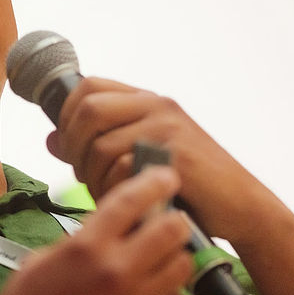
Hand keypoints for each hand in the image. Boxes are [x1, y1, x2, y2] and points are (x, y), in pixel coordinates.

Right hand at [0, 165, 193, 294]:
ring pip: (181, 268)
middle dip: (174, 222)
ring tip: (160, 263)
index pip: (132, 199)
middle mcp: (117, 270)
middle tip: (169, 224)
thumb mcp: (37, 266)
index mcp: (86, 247)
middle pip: (171, 230)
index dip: (155, 182)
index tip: (167, 176)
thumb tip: (100, 236)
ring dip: (175, 260)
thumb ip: (76, 246)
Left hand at [46, 76, 269, 248]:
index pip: (88, 87)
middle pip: (88, 109)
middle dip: (74, 147)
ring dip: (93, 177)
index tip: (68, 147)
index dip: (66, 115)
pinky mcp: (175, 153)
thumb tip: (52, 139)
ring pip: (100, 144)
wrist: (241, 207)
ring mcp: (168, 127)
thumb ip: (98, 145)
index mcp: (147, 101)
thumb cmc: (188, 186)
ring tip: (107, 194)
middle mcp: (157, 106)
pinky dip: (114, 189)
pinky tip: (127, 201)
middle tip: (83, 174)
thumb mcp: (139, 158)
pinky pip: (122, 165)